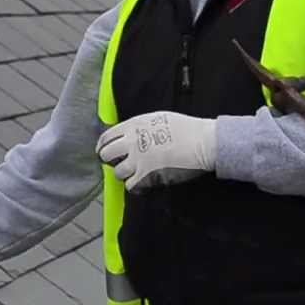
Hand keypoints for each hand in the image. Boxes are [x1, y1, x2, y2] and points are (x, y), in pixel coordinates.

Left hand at [96, 111, 216, 192]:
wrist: (201, 142)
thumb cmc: (185, 128)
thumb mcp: (157, 118)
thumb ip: (139, 126)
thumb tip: (129, 134)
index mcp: (133, 125)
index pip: (106, 137)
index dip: (103, 146)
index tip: (104, 151)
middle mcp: (131, 142)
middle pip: (106, 155)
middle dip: (110, 161)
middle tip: (119, 164)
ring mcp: (138, 160)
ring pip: (117, 172)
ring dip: (125, 174)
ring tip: (136, 173)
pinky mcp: (146, 175)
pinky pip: (130, 185)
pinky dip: (135, 186)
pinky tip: (143, 183)